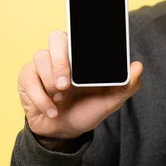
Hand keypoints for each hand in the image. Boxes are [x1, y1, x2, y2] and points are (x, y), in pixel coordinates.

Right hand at [18, 30, 142, 139]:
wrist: (65, 131)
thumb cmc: (88, 110)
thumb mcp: (111, 101)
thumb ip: (127, 85)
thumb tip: (138, 66)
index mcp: (82, 56)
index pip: (79, 34)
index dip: (79, 35)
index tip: (83, 56)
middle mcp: (61, 55)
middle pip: (56, 37)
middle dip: (61, 61)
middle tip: (66, 85)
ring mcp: (42, 65)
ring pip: (40, 58)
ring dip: (50, 83)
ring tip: (61, 99)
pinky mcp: (27, 78)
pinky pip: (28, 79)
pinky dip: (41, 99)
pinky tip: (52, 110)